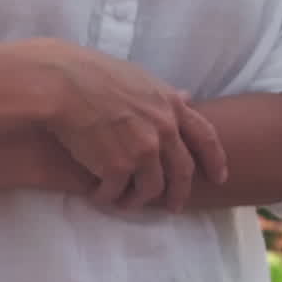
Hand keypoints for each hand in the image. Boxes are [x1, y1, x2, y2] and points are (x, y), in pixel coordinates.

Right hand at [27, 39, 227, 211]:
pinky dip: (107, 197)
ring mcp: (142, 151)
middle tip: (173, 207)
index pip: (205, 137)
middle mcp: (163, 130)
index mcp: (171, 106)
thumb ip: (164, 94)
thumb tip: (186, 97)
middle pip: (181, 172)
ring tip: (124, 202)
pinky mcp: (116, 167)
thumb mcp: (139, 78)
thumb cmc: (92, 74)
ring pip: (150, 189)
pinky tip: (98, 195)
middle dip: (179, 194)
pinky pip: (116, 193)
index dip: (215, 160)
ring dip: (137, 200)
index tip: (219, 178)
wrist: (62, 84)